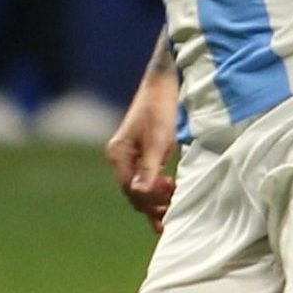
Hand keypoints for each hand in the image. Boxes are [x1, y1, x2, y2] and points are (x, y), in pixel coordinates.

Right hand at [105, 66, 180, 232]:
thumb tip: (138, 194)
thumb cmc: (161, 110)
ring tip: (174, 204)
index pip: (130, 188)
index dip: (149, 199)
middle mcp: (119, 157)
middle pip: (132, 191)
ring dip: (155, 198)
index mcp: (118, 154)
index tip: (170, 197)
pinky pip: (145, 177)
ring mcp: (128, 155)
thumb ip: (148, 168)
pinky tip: (169, 196)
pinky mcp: (140, 153)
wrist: (164, 85)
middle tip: (174, 207)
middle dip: (152, 203)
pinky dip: (156, 189)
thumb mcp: (158, 141)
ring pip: (139, 187)